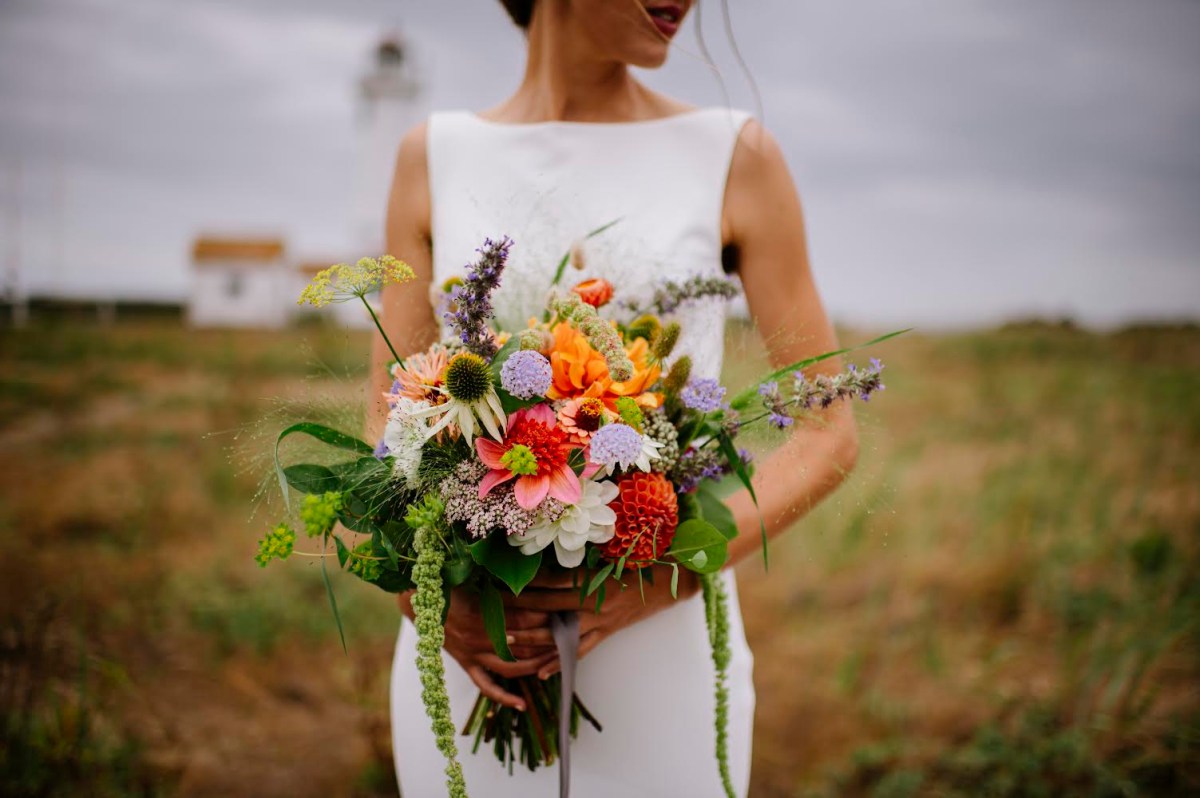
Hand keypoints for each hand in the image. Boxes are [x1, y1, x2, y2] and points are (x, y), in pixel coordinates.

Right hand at [398, 589, 557, 711]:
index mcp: (481, 611)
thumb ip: (502, 583)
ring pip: (510, 667)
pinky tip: (522, 704)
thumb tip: (533, 580)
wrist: (419, 600)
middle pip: (522, 644)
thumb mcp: (475, 578)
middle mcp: (478, 637)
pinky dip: (504, 697)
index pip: (522, 618)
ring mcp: (472, 654)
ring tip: (556, 660)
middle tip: (569, 635)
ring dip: (536, 665)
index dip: (544, 617)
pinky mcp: (466, 665)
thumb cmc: (451, 584)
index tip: (563, 612)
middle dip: (548, 640)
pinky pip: (486, 687)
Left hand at [504, 565, 700, 678]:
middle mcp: (595, 602)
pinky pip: (581, 651)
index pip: (552, 580)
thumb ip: (582, 553)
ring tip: (507, 642)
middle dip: (520, 608)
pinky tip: (541, 671)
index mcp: (595, 578)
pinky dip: (560, 662)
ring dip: (532, 639)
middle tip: (491, 610)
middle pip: (549, 607)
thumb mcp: (613, 551)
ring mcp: (601, 621)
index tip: (500, 578)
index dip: (526, 581)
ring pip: (561, 634)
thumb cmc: (643, 558)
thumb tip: (549, 547)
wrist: (674, 579)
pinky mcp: (608, 632)